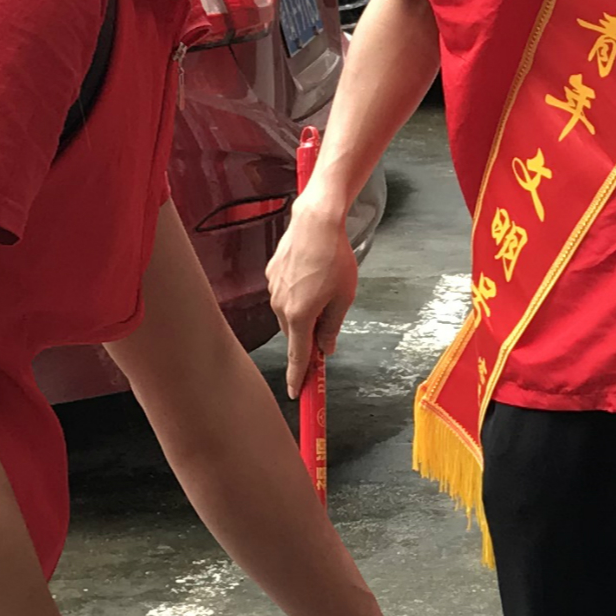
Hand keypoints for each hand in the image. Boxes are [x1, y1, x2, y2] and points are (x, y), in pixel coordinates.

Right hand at [267, 195, 360, 397]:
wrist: (316, 222)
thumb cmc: (334, 257)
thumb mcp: (344, 298)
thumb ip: (332, 327)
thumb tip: (326, 348)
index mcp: (300, 316)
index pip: (297, 357)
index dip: (298, 378)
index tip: (297, 394)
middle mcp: (281, 306)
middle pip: (295, 335)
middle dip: (309, 336)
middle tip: (327, 325)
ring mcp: (273, 289)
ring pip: (289, 314)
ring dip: (304, 312)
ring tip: (324, 287)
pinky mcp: (271, 274)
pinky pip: (285, 295)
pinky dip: (298, 294)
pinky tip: (312, 276)